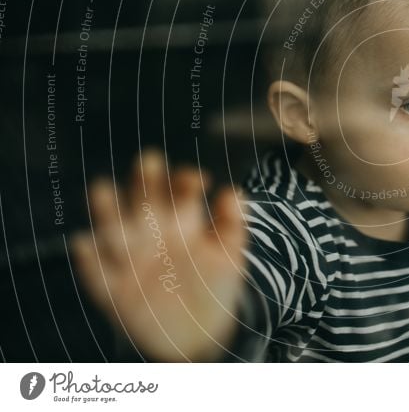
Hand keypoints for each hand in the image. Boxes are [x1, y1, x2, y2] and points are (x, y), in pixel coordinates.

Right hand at [70, 150, 247, 360]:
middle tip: (150, 161)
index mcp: (181, 222)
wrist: (202, 338)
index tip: (196, 179)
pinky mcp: (115, 291)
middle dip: (145, 180)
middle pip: (143, 200)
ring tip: (103, 189)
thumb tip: (233, 190)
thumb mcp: (230, 257)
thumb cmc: (215, 290)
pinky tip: (85, 244)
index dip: (183, 180)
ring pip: (113, 229)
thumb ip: (233, 225)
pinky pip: (97, 274)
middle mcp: (152, 234)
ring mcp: (131, 260)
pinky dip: (89, 261)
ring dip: (106, 210)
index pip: (179, 191)